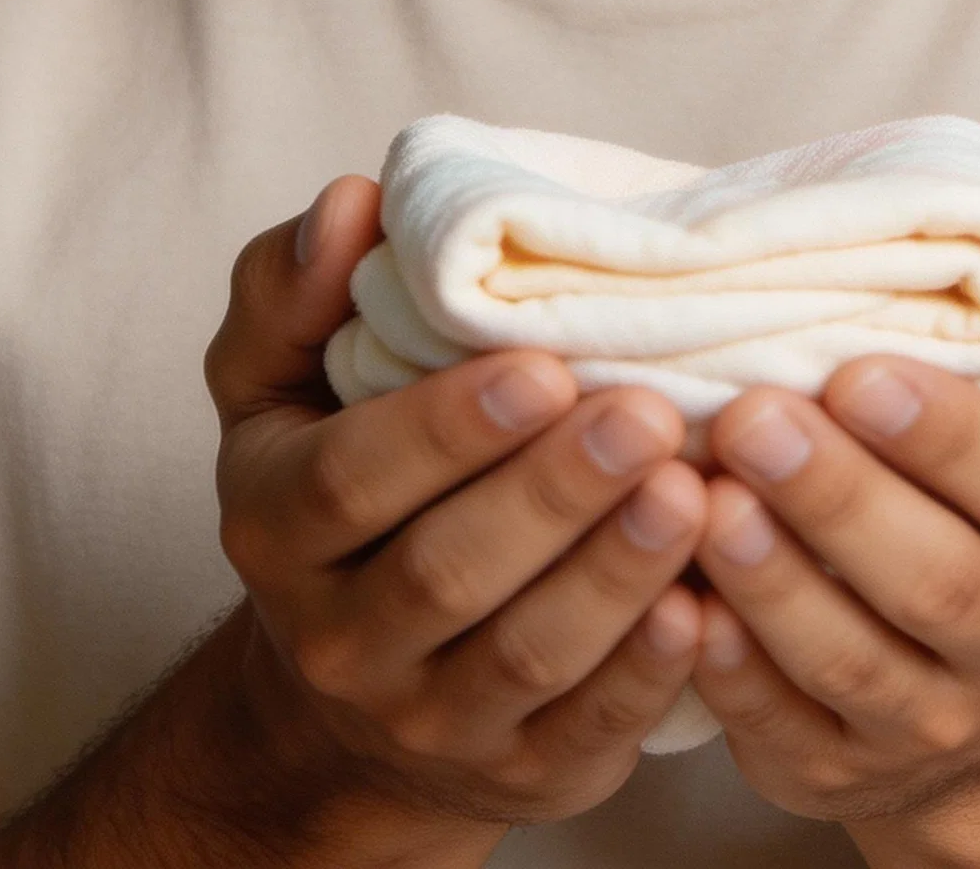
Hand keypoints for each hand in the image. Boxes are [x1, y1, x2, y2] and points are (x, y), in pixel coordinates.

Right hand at [205, 178, 708, 844]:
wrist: (347, 691)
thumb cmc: (334, 472)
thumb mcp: (278, 378)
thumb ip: (296, 285)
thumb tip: (352, 204)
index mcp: (275, 526)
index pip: (349, 482)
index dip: (445, 429)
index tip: (541, 363)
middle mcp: (339, 640)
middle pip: (448, 571)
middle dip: (553, 493)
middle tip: (647, 412)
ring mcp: (430, 720)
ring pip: (526, 655)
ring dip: (613, 574)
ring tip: (691, 489)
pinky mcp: (520, 775)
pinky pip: (585, 732)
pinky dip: (645, 674)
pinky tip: (704, 604)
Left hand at [688, 178, 979, 839]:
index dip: (951, 436)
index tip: (859, 373)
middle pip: (939, 582)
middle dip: (839, 499)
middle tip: (751, 417)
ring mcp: (938, 716)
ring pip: (853, 662)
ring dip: (773, 586)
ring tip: (703, 499)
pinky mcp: (843, 766)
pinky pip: (782, 727)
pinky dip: (728, 673)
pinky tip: (676, 604)